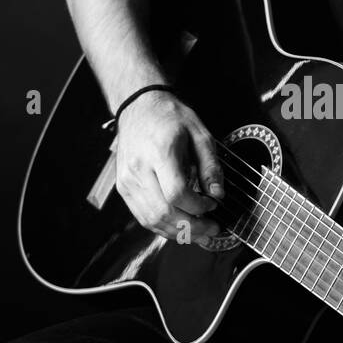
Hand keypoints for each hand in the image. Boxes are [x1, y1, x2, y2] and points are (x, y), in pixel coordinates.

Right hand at [114, 89, 223, 241]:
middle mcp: (139, 169)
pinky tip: (180, 227)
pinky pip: (142, 216)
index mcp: (159, 152)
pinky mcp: (123, 188)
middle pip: (164, 212)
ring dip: (178, 232)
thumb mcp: (200, 134)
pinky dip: (163, 227)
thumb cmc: (169, 117)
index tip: (213, 205)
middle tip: (211, 230)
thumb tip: (218, 194)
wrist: (139, 108)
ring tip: (200, 234)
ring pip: (152, 220)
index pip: (176, 193)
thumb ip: (210, 166)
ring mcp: (128, 181)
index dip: (197, 207)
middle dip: (192, 227)